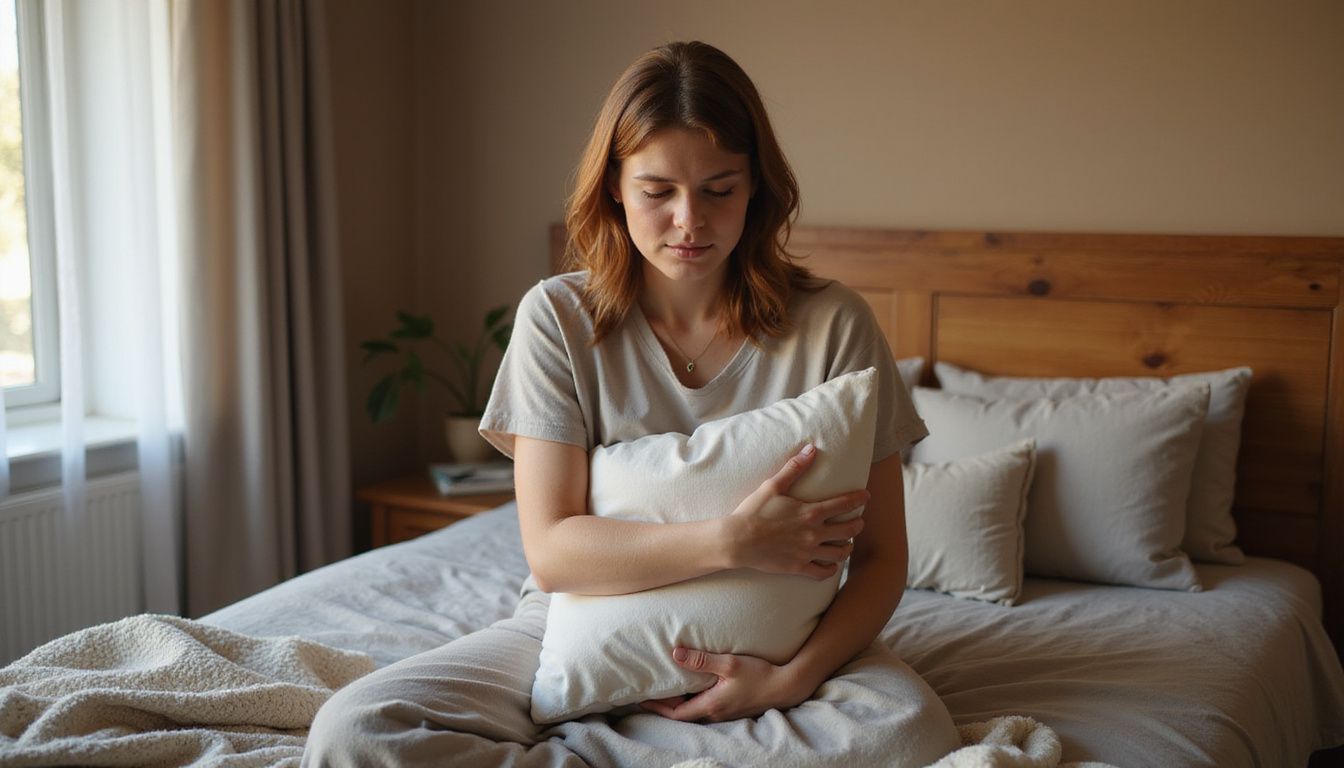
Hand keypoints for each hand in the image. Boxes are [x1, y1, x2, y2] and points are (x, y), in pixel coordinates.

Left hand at [639, 647, 809, 722]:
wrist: (786, 686)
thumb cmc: (759, 674)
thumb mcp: (729, 664)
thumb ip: (701, 660)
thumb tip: (675, 654)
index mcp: (710, 705)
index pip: (676, 713)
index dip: (657, 707)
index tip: (641, 698)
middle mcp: (715, 714)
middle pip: (682, 715)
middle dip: (663, 706)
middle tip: (647, 694)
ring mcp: (724, 713)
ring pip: (694, 712)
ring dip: (678, 703)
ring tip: (664, 690)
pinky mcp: (732, 709)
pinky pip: (705, 708)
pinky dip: (692, 701)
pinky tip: (691, 688)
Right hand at [722, 444, 868, 579]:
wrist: (738, 540)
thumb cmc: (754, 511)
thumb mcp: (773, 486)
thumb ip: (794, 468)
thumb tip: (811, 449)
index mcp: (810, 512)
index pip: (844, 504)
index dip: (859, 500)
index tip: (866, 497)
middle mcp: (814, 533)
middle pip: (848, 531)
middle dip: (858, 525)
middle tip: (859, 522)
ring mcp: (807, 552)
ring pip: (840, 553)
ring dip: (848, 547)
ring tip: (848, 543)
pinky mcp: (798, 568)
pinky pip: (823, 572)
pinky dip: (832, 569)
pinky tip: (832, 564)